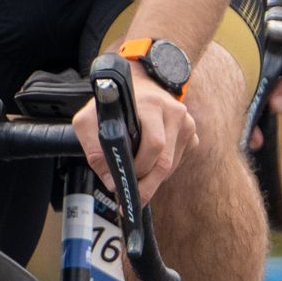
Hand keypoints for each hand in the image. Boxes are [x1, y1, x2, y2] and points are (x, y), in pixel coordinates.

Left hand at [72, 70, 198, 204]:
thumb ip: (93, 148)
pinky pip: (178, 162)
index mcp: (152, 105)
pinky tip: (148, 164)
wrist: (140, 82)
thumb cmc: (114, 103)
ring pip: (171, 165)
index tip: (125, 184)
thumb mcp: (90, 118)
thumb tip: (112, 182)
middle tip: (132, 198)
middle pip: (165, 161)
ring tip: (136, 180)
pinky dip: (162, 170)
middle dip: (147, 184)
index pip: (154, 145)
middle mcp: (174, 112)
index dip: (140, 169)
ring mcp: (187, 123)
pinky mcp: (192, 133)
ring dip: (153, 178)